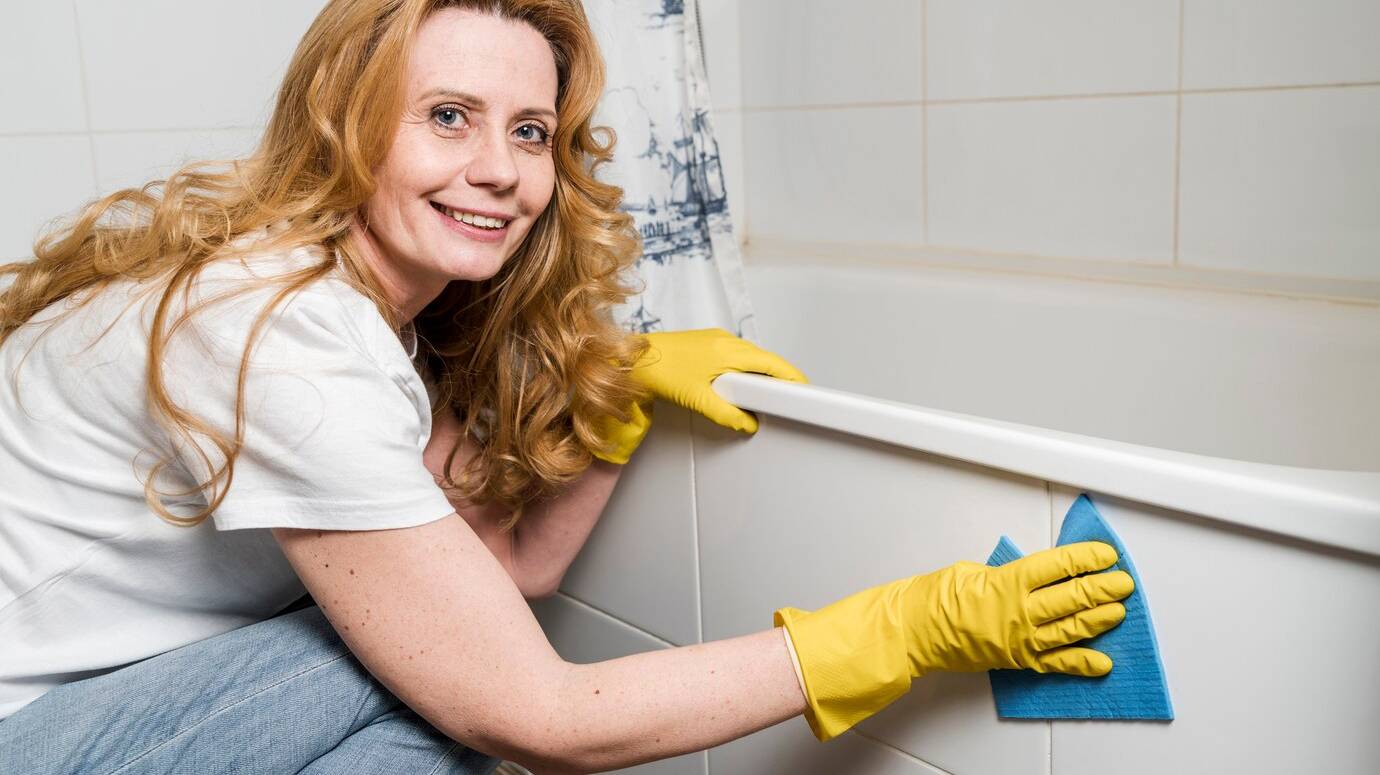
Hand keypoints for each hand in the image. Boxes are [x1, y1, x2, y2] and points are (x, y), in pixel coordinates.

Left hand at [590, 328, 807, 463]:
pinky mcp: (707, 343)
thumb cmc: (660, 371)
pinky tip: (737, 386)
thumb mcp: (697, 398)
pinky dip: (744, 371)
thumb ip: (726, 414)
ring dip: (760, 376)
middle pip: (766, 360)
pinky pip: (736, 356)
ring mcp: (716, 340)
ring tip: (763, 398)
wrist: (631, 357)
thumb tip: (749, 423)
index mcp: (730, 351)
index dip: (793, 378)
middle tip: (788, 400)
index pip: (774, 364)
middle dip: (779, 380)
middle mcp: (726, 341)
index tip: (806, 391)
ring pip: (750, 358)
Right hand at [775, 541, 1134, 740]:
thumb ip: (1007, 573)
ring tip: (1119, 611)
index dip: (1087, 559)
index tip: (1105, 555)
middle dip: (1103, 588)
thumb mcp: (973, 570)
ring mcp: (1020, 639)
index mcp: (1008, 582)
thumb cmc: (935, 598)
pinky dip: (1081, 663)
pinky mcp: (1017, 659)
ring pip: (1072, 628)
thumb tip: (1030, 573)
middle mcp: (1019, 612)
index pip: (1059, 566)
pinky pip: (1056, 663)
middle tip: (1122, 582)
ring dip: (1100, 619)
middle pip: (1073, 597)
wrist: (914, 631)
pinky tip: (1101, 661)